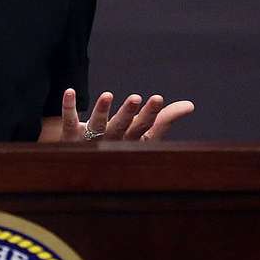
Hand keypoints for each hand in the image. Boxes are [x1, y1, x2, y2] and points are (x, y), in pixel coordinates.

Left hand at [59, 88, 193, 141]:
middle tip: (136, 98)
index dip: (150, 113)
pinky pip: (68, 121)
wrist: (84, 168)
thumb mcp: (142, 133)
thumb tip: (190, 105)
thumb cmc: (119, 145)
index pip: (143, 126)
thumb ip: (164, 119)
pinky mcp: (70, 136)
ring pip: (97, 125)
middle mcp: (112, 141)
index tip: (158, 98)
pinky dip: (69, 107)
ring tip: (108, 95)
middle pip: (121, 126)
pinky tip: (69, 91)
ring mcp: (90, 140)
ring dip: (102, 110)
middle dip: (129, 113)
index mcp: (131, 140)